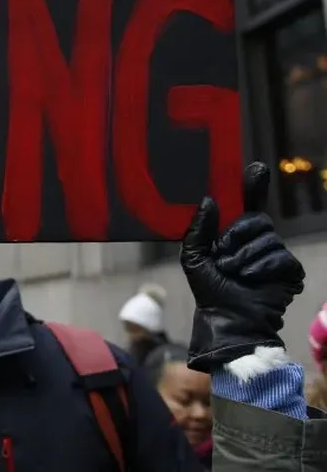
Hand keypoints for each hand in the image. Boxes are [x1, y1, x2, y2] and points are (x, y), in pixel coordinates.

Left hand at [180, 161, 304, 372]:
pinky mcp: (289, 270)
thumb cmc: (209, 289)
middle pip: (258, 219)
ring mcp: (276, 254)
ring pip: (268, 238)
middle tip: (223, 253)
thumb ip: (198, 229)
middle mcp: (258, 239)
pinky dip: (261, 267)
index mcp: (235, 232)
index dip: (254, 185)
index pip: (248, 203)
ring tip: (233, 272)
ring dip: (244, 256)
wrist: (227, 318)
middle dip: (236, 235)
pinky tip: (250, 278)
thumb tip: (208, 201)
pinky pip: (281, 257)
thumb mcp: (194, 256)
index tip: (256, 167)